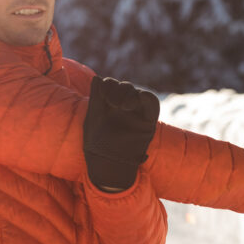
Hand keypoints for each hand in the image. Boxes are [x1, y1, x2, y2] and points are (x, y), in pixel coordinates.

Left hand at [82, 76, 159, 190]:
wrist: (108, 166)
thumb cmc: (96, 146)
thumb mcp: (92, 119)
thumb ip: (95, 99)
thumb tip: (96, 78)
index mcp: (108, 106)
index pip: (111, 85)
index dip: (108, 85)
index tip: (102, 96)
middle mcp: (123, 108)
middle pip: (125, 87)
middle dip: (118, 90)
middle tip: (113, 103)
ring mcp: (136, 114)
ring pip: (137, 92)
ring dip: (129, 93)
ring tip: (121, 105)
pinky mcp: (148, 121)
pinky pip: (151, 103)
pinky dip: (145, 97)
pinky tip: (134, 101)